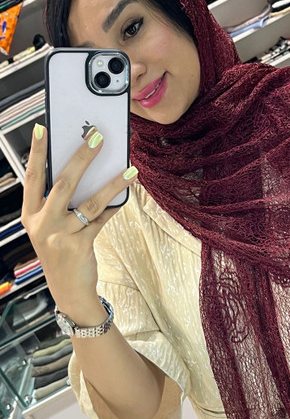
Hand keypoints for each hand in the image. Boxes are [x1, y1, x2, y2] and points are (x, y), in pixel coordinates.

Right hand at [21, 123, 137, 313]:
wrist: (69, 290)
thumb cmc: (62, 252)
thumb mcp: (52, 228)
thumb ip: (61, 204)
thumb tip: (84, 171)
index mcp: (31, 215)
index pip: (32, 177)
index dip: (38, 153)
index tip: (42, 128)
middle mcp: (42, 223)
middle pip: (63, 183)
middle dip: (81, 158)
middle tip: (97, 137)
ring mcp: (61, 235)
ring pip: (90, 201)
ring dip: (112, 183)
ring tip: (129, 169)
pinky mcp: (80, 245)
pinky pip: (102, 219)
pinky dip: (116, 205)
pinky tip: (127, 191)